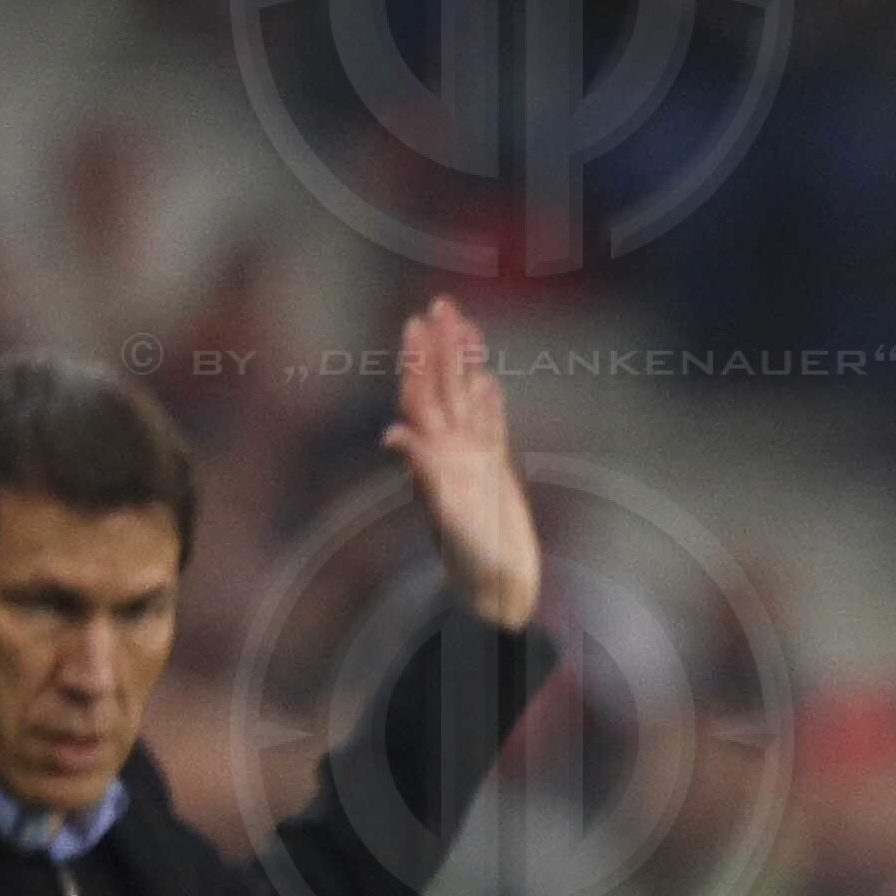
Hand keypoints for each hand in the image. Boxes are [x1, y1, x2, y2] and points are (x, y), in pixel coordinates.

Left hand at [383, 298, 538, 628]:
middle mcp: (451, 452)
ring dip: (465, 364)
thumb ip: (424, 475)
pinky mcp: (496, 474)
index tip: (416, 324)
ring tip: (465, 326)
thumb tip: (395, 434)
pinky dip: (489, 402)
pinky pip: (491, 428)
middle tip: (441, 304)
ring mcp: (474, 461)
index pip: (423, 397)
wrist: (499, 591)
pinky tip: (488, 379)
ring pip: (467, 401)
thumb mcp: (448, 519)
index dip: (419, 361)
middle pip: (444, 389)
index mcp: (436, 457)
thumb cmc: (474, 563)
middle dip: (441, 347)